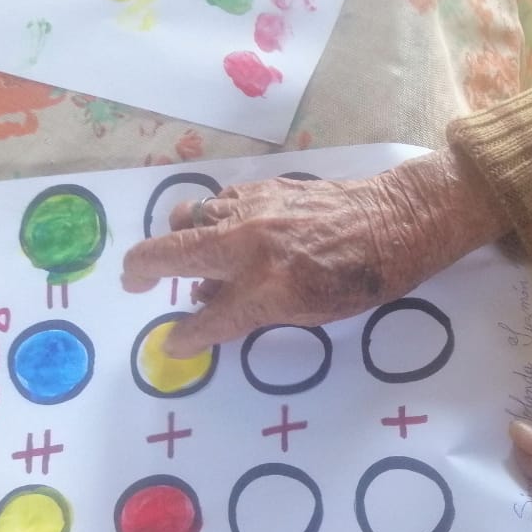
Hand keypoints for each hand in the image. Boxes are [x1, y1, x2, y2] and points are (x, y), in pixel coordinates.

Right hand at [120, 150, 506, 356]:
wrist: (396, 221)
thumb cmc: (363, 278)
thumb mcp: (310, 310)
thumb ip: (252, 308)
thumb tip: (210, 302)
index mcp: (265, 288)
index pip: (206, 321)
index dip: (187, 337)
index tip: (174, 343)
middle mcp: (250, 246)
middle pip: (171, 255)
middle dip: (142, 270)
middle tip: (134, 281)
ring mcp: (253, 211)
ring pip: (189, 218)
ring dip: (179, 239)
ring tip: (184, 254)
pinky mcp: (263, 189)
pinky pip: (218, 202)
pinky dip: (211, 219)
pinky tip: (225, 232)